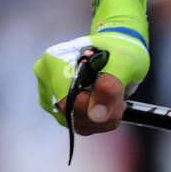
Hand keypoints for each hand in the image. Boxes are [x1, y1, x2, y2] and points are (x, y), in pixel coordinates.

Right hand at [34, 30, 148, 128]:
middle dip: (102, 114)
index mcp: (56, 59)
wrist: (118, 47)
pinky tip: (106, 104)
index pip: (68, 101)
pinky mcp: (57, 105)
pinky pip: (77, 124)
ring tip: (114, 99)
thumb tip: (97, 114)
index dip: (95, 107)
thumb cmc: (120, 48)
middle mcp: (46, 75)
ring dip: (101, 119)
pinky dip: (97, 120)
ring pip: (74, 123)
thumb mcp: (124, 62)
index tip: (118, 101)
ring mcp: (50, 91)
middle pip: (70, 114)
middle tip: (120, 100)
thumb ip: (110, 85)